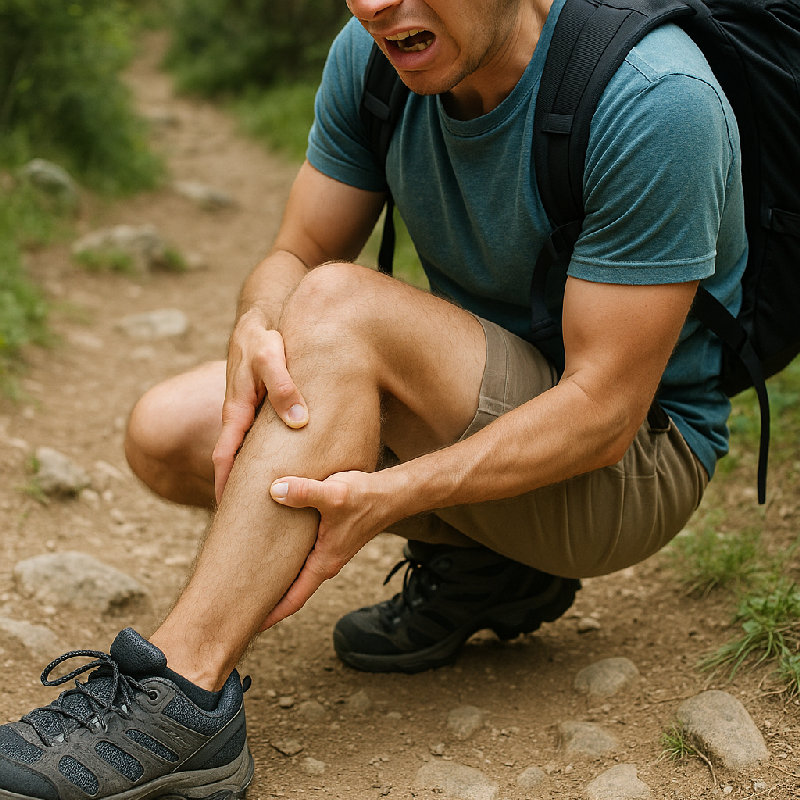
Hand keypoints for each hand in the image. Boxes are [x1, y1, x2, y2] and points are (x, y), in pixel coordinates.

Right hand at [212, 309, 308, 502]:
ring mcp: (250, 416)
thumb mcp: (271, 358)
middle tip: (249, 525)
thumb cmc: (262, 338)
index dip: (225, 486)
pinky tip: (288, 470)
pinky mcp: (263, 411)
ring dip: (255, 479)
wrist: (261, 322)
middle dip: (239, 493)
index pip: (224, 458)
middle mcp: (239, 419)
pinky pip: (263, 440)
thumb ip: (284, 387)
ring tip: (272, 508)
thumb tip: (298, 421)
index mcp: (235, 411)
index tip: (228, 514)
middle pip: (235, 464)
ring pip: (251, 454)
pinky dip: (268, 458)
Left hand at [261, 470, 389, 628]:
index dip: (271, 615)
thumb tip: (275, 490)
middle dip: (267, 599)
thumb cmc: (366, 497)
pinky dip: (285, 560)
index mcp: (325, 563)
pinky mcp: (329, 536)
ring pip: (296, 572)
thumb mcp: (333, 494)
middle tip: (238, 607)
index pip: (293, 599)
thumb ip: (303, 492)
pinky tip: (270, 548)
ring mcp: (328, 550)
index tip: (248, 626)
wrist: (393, 494)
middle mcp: (326, 561)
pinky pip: (302, 556)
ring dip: (276, 579)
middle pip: (292, 589)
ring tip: (248, 580)